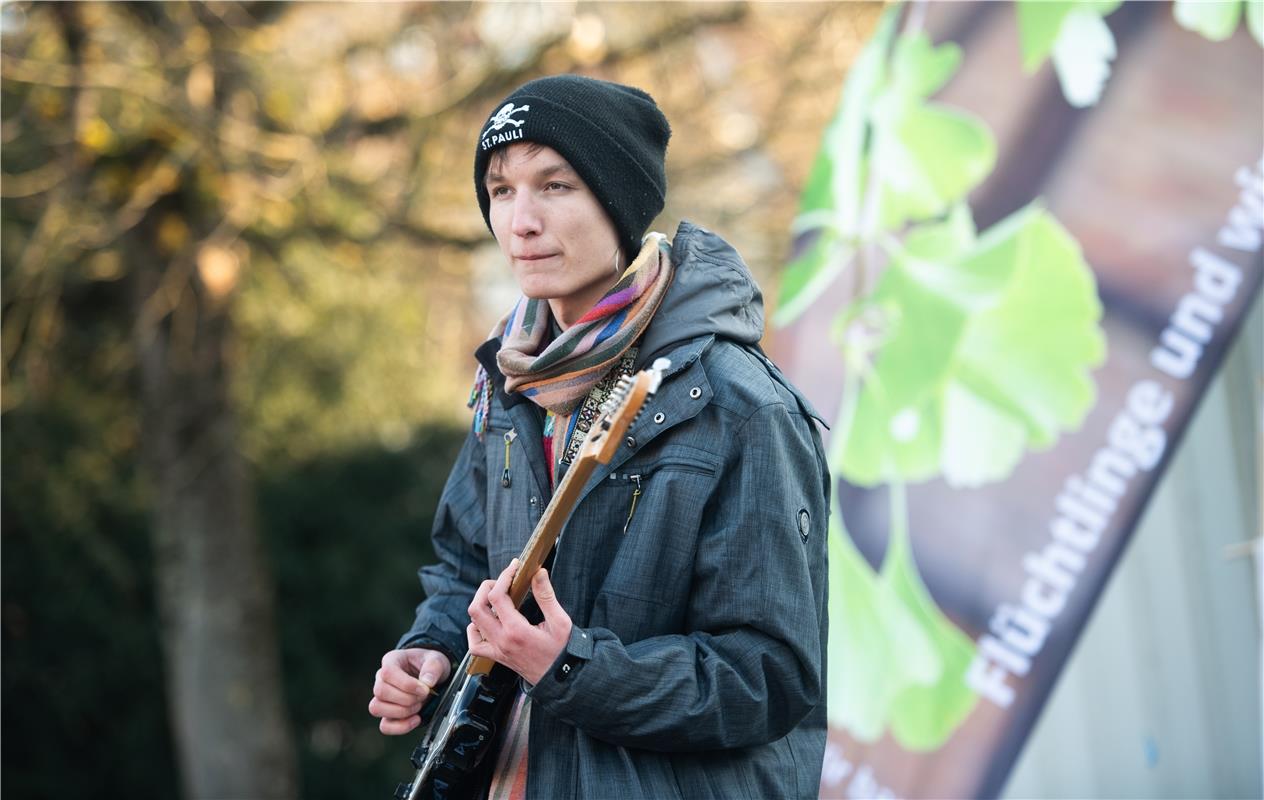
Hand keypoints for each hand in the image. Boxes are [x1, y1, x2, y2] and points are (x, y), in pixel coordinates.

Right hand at [369, 647, 451, 734]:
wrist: (432, 676)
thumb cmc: (429, 665)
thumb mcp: (437, 660)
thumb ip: (433, 667)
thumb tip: (427, 682)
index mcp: (392, 661)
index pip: (387, 673)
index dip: (406, 684)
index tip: (424, 689)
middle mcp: (382, 679)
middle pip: (380, 692)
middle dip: (406, 698)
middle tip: (423, 696)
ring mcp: (382, 697)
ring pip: (377, 708)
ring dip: (402, 711)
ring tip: (419, 706)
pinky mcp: (388, 714)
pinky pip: (384, 726)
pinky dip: (401, 726)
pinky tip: (416, 719)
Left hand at [467, 559, 571, 684]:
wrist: (561, 679)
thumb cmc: (563, 651)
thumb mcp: (560, 621)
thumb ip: (546, 596)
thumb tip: (538, 572)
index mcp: (516, 630)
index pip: (497, 596)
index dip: (504, 577)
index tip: (514, 567)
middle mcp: (501, 640)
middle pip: (477, 607)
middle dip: (486, 588)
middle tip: (503, 581)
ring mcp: (497, 650)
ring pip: (473, 622)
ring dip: (480, 605)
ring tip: (496, 597)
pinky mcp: (497, 657)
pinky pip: (475, 644)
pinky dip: (475, 629)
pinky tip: (487, 622)